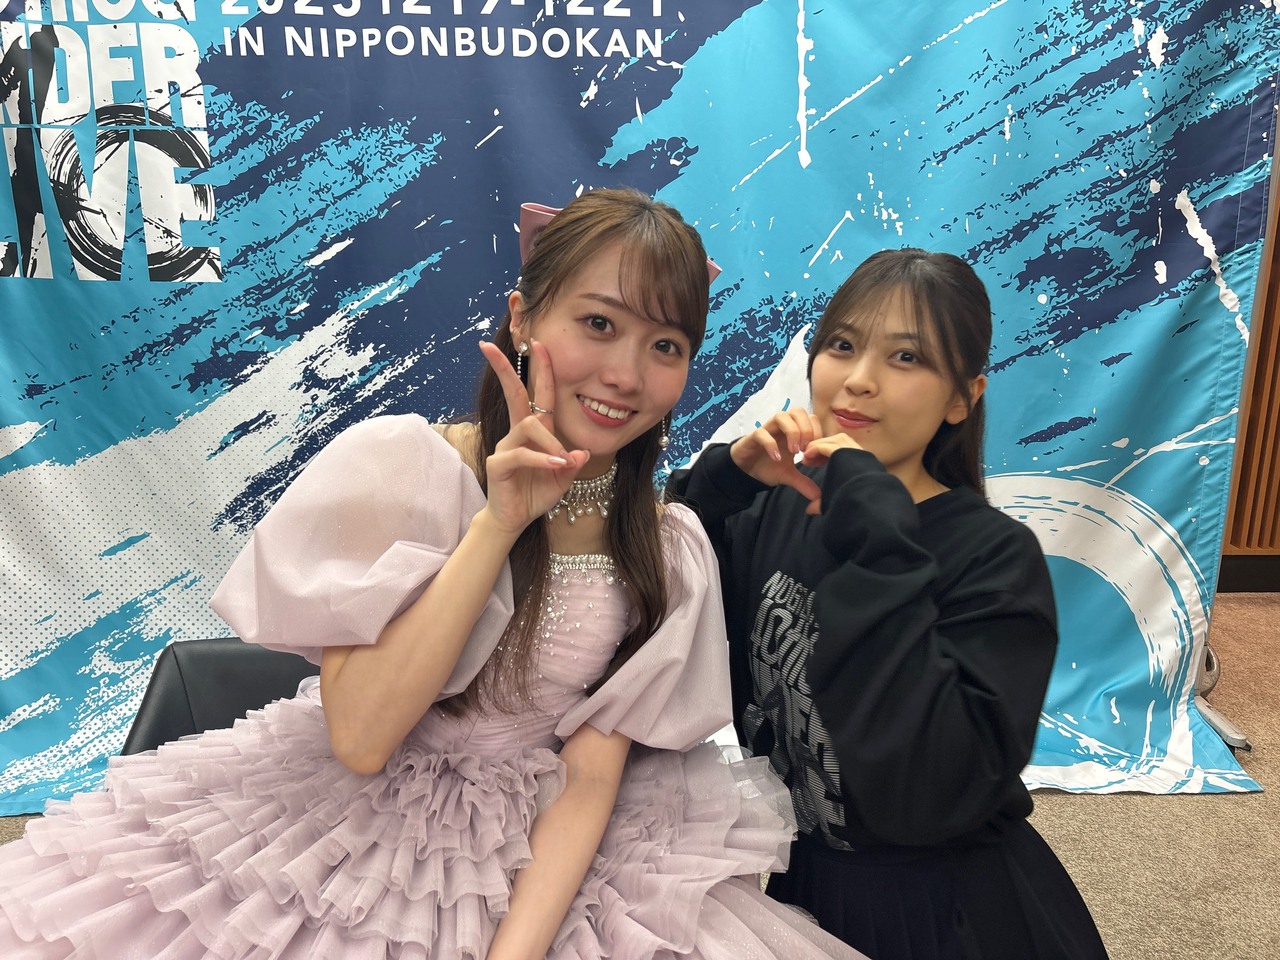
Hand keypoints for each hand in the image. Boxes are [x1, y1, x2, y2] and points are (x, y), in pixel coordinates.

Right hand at [478, 340, 589, 534]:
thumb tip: (581, 453)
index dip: (539, 369)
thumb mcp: (563, 477)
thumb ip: (571, 463)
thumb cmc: (536, 494)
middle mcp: (517, 433)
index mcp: (535, 432)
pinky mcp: (498, 464)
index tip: (536, 343)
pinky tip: (556, 467)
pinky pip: (521, 454)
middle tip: (490, 346)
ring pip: (528, 426)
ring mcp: (505, 446)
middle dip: (504, 369)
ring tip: (562, 462)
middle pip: (513, 393)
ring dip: (550, 441)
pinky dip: (541, 459)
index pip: (536, 394)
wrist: (515, 519)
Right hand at [728, 409, 823, 507]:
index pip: (811, 418)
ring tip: (794, 451)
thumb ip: (803, 482)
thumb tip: (818, 495)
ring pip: (782, 416)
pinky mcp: (754, 436)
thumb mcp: (788, 475)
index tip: (814, 451)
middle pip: (798, 411)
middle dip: (806, 429)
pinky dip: (771, 444)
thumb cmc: (767, 466)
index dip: (816, 432)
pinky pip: (762, 433)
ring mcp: (768, 429)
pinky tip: (776, 458)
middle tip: (805, 449)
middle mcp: (781, 426)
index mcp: (793, 431)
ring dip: (792, 432)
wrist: (746, 470)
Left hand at [798, 433, 864, 514]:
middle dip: (821, 447)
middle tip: (807, 460)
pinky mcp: (844, 452)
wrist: (867, 503)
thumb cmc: (854, 504)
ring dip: (817, 447)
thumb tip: (808, 510)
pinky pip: (825, 446)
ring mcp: (854, 451)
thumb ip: (822, 502)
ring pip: (832, 441)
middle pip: (838, 441)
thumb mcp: (837, 500)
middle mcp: (860, 454)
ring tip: (806, 459)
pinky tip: (807, 458)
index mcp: (861, 463)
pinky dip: (814, 449)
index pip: (843, 448)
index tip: (814, 464)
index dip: (826, 454)